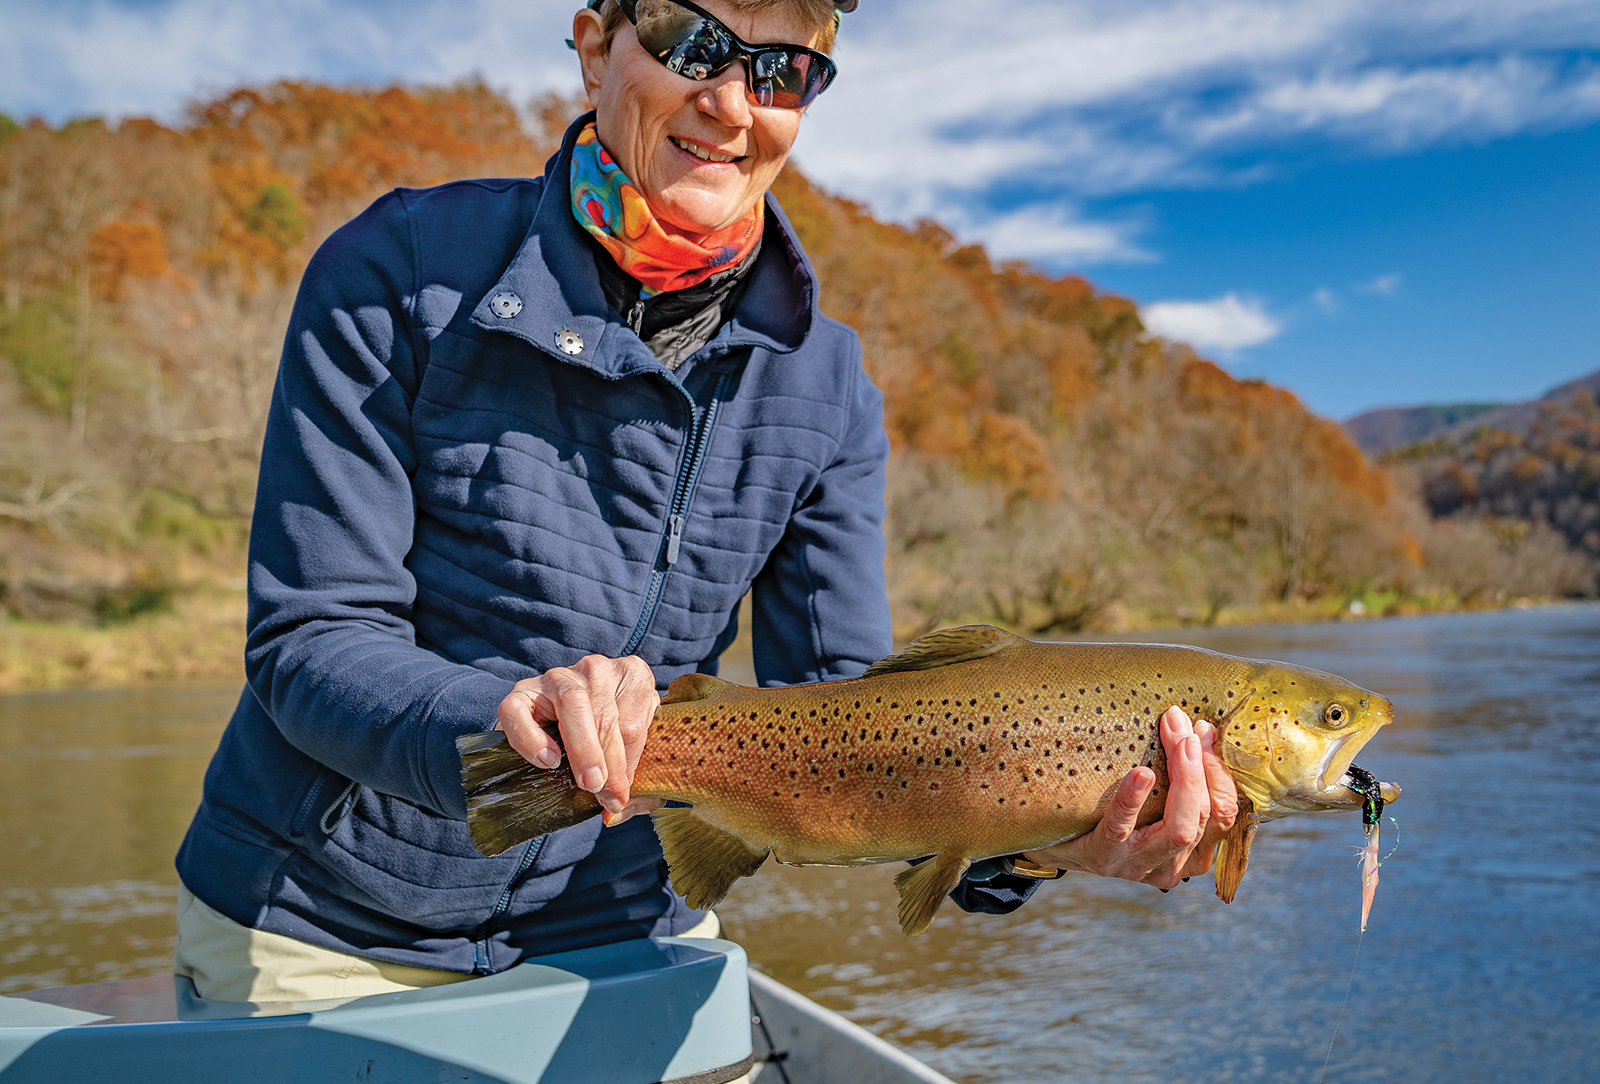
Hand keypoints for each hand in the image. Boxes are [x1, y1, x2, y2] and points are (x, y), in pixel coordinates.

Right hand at [495, 654, 664, 825]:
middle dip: (610, 763)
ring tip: (587, 783)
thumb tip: (617, 813)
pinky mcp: (522, 690)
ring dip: (582, 749)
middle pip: (607, 716)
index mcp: (634, 676)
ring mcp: (558, 676)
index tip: (621, 797)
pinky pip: (519, 710)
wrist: (563, 728)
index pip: (634, 723)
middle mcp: (598, 669)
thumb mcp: (634, 754)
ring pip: (573, 704)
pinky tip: (547, 760)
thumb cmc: (607, 743)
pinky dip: (531, 737)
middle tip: (607, 797)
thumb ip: (638, 784)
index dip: (630, 764)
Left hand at [1020, 705, 1237, 889]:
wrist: (1050, 840)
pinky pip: (1121, 829)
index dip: (1220, 773)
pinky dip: (1133, 800)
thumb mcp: (1149, 800)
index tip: (1204, 730)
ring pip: (1178, 829)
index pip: (1224, 814)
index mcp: (1191, 849)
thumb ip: (1174, 776)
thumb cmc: (1106, 810)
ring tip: (1175, 739)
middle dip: (1201, 768)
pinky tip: (1139, 774)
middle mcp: (1171, 863)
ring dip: (1183, 780)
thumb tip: (1195, 723)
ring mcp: (1137, 865)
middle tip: (1184, 726)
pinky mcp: (1102, 858)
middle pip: (1206, 818)